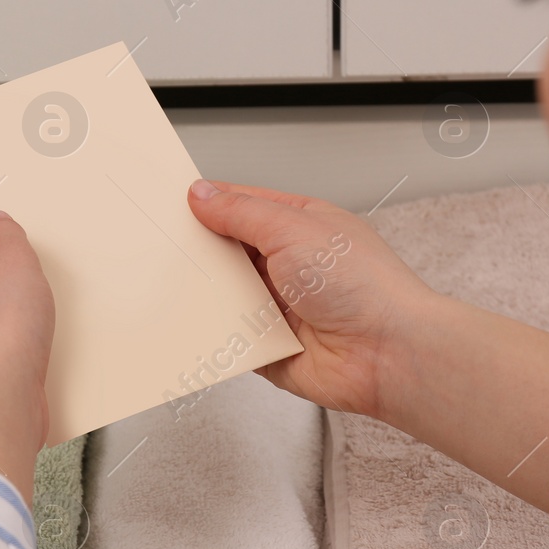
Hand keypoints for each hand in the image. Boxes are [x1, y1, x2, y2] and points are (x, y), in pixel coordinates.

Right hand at [186, 179, 439, 420]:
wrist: (388, 353)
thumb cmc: (363, 286)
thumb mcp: (293, 228)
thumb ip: (242, 213)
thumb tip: (203, 195)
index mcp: (302, 225)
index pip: (244, 206)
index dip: (209, 203)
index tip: (171, 203)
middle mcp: (291, 264)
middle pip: (230, 251)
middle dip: (201, 250)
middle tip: (161, 244)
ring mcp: (281, 306)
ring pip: (226, 294)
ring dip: (208, 292)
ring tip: (174, 283)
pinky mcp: (271, 346)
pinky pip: (231, 337)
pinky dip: (216, 334)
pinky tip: (194, 325)